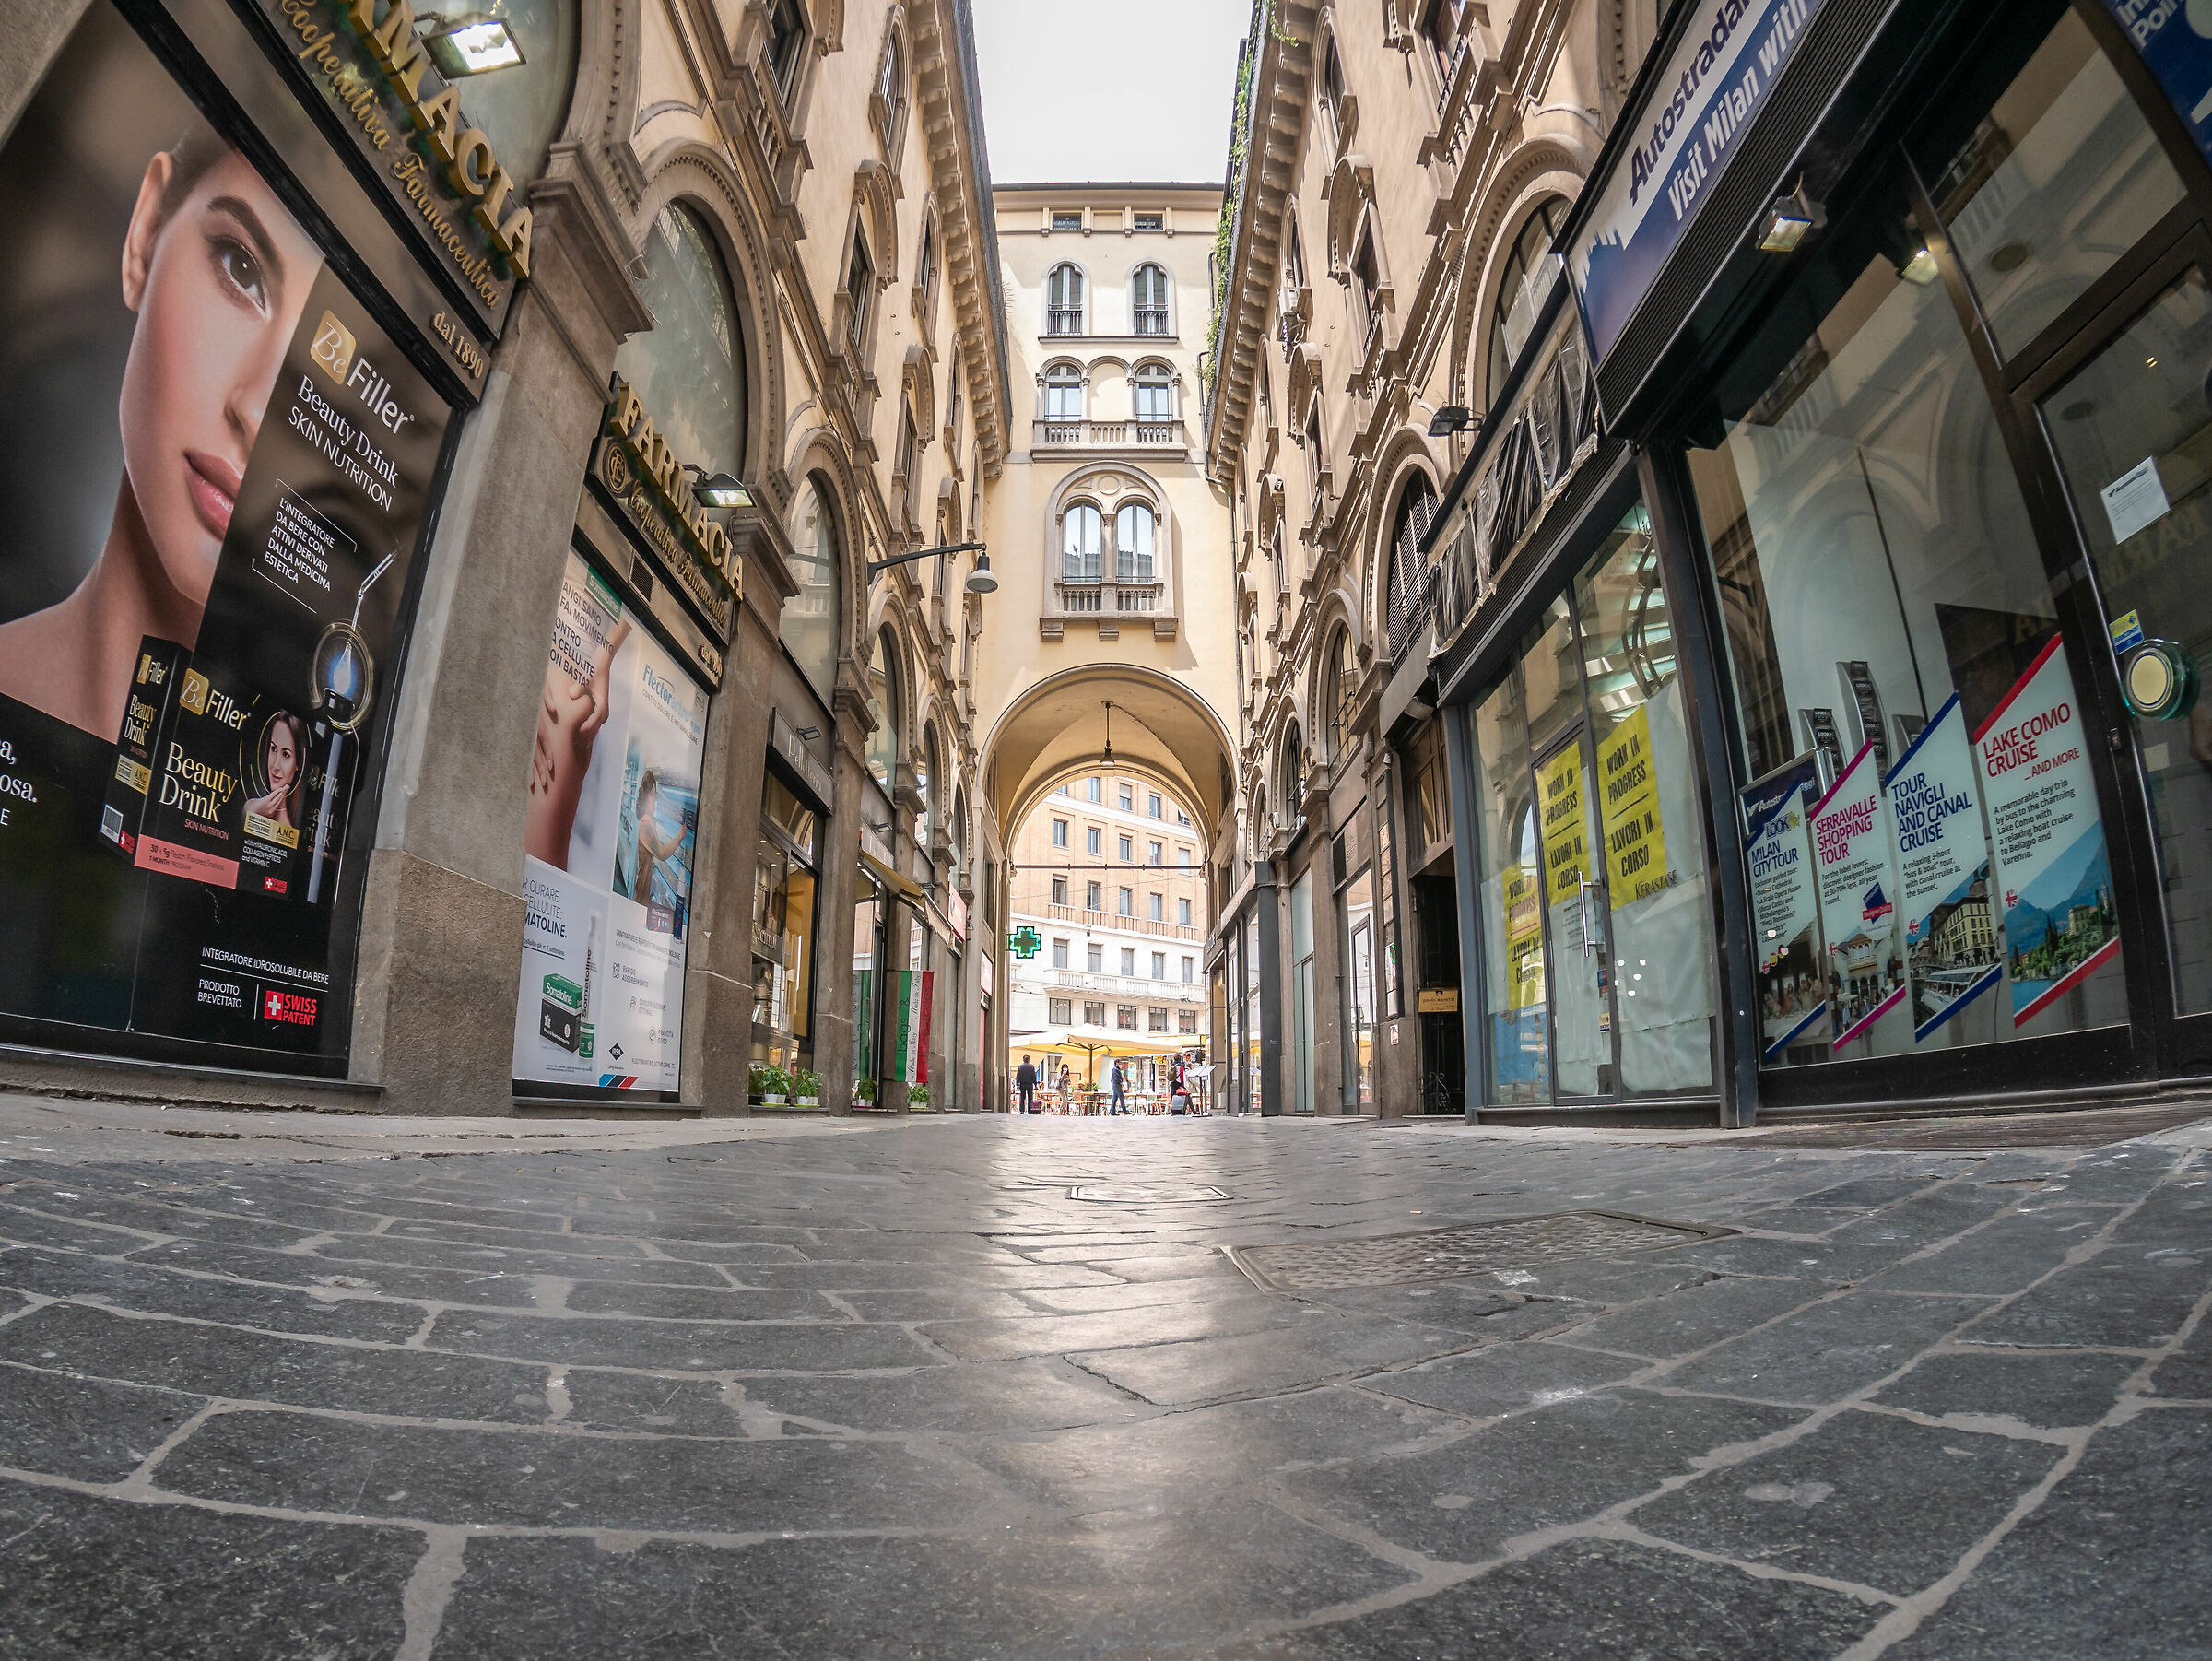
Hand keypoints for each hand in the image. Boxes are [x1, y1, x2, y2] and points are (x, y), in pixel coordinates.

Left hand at [572, 622, 631, 754]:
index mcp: (601, 705)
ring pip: (594, 729)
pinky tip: (578, 737)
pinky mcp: (598, 710)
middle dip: (583, 739)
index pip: (593, 723)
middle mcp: (603, 710)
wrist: (602, 663)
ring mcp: (601, 711)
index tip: (574, 737)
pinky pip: (593, 725)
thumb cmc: (594, 669)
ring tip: (574, 746)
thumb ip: (579, 686)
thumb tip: (572, 694)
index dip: (584, 732)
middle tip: (571, 748)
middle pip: (593, 730)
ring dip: (585, 737)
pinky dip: (586, 732)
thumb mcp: (586, 675)